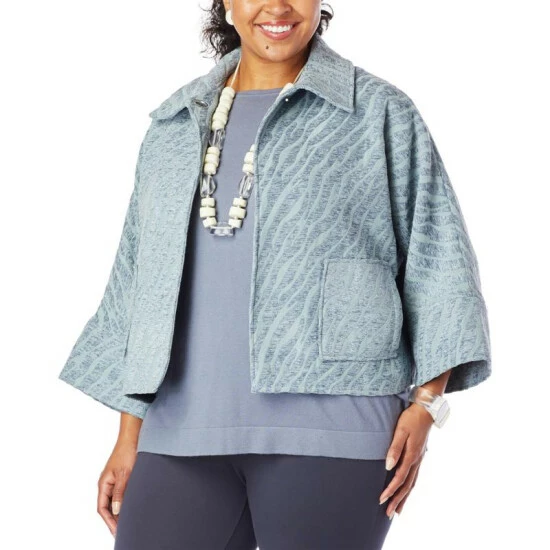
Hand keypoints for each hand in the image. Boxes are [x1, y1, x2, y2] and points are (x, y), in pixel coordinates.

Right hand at [97, 441, 137, 536]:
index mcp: (103, 484)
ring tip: (127, 522)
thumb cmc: (127, 452)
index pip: (102, 508)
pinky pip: (120, 494)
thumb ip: (120, 492)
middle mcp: (106, 484)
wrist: (133, 437)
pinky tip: (131, 507)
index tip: (116, 531)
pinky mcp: (121, 477)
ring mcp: (113, 480)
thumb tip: (116, 510)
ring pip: (114, 501)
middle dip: (114, 519)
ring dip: (119, 511)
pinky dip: (124, 502)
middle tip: (123, 531)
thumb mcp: (124, 474)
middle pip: (107, 507)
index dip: (109, 521)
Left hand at [379, 402, 432, 518]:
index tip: (381, 500)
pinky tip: (407, 490)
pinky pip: (414, 476)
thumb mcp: (401, 430)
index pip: (399, 478)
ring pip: (412, 483)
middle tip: (388, 514)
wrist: (426, 409)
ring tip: (398, 510)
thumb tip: (388, 466)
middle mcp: (417, 460)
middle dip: (397, 500)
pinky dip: (410, 487)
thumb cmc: (411, 418)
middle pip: (407, 485)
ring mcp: (419, 458)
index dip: (390, 490)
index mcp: (412, 455)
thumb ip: (394, 448)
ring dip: (404, 497)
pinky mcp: (419, 455)